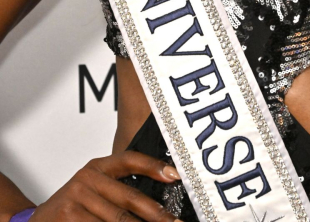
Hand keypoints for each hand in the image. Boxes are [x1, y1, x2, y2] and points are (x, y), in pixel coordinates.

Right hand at [31, 150, 181, 220]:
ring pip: (119, 221)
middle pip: (129, 199)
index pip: (129, 160)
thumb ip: (117, 192)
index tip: (175, 175)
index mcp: (95, 168)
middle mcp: (86, 180)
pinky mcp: (69, 218)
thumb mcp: (91, 191)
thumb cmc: (70, 209)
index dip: (153, 166)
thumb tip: (156, 207)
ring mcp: (75, 200)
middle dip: (157, 215)